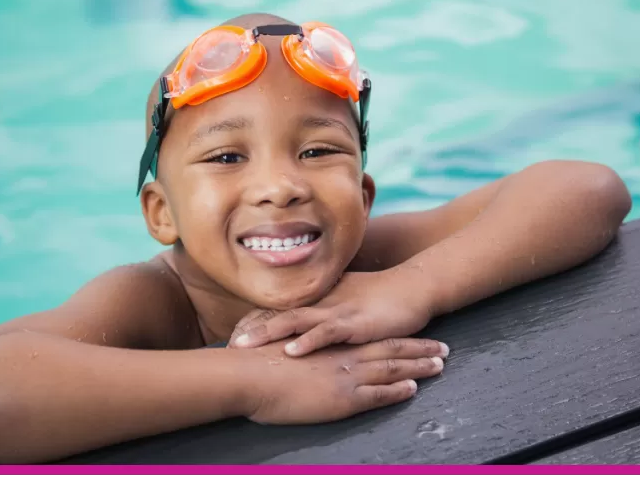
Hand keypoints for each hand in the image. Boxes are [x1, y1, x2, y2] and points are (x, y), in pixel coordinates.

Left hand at [229, 270, 442, 357]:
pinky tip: (291, 350)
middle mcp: (321, 304)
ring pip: (294, 321)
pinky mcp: (354, 323)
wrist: (414, 288)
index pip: (276, 309)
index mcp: (316, 300)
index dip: (252, 322)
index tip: (229, 335)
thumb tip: (299, 329)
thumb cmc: (379, 297)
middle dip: (250, 329)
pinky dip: (308, 341)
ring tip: (244, 346)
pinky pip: (327, 332)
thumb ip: (322, 314)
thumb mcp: (345, 305)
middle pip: (277, 314)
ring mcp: (336, 312)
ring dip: (267, 333)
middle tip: (225, 343)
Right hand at [238, 337, 446, 424]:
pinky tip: (413, 388)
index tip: (413, 333)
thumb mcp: (283, 346)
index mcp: (331, 343)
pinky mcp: (343, 398)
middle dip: (418, 349)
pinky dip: (397, 390)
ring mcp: (346, 375)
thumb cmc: (257, 362)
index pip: (370, 337)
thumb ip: (300, 347)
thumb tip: (302, 350)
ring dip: (418, 366)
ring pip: (392, 368)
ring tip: (440, 365)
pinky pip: (378, 394)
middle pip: (389, 348)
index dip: (394, 336)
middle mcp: (344, 355)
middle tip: (442, 348)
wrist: (249, 375)